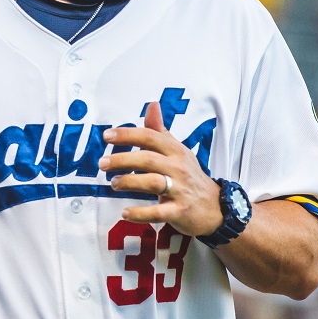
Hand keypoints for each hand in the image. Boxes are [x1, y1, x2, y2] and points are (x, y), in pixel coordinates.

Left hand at [100, 101, 221, 236]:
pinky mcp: (179, 211)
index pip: (150, 137)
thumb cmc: (189, 176)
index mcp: (176, 151)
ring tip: (114, 183)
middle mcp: (178, 168)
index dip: (128, 135)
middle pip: (148, 159)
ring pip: (152, 182)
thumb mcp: (178, 150)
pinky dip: (140, 213)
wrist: (214, 207)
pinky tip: (125, 212)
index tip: (107, 136)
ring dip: (129, 182)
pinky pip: (158, 212)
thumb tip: (152, 105)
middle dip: (122, 159)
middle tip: (102, 163)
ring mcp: (180, 190)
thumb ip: (160, 131)